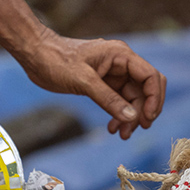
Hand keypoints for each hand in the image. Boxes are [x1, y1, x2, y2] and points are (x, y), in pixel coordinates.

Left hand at [15, 30, 165, 138]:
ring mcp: (113, 73)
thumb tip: (132, 117)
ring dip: (130, 117)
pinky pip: (119, 101)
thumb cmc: (56, 60)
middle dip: (142, 111)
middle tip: (132, 131)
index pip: (150, 77)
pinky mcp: (103, 83)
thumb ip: (108, 99)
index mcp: (120, 55)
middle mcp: (121, 63)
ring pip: (133, 98)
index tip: (147, 118)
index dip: (154, 98)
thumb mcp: (82, 80)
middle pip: (145, 90)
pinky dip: (119, 114)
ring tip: (120, 133)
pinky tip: (112, 127)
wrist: (35, 55)